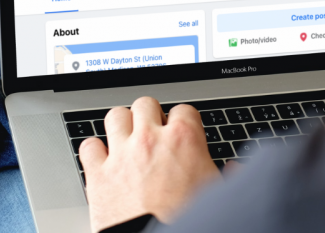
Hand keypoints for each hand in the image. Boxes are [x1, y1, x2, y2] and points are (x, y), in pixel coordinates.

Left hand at [79, 97, 219, 231]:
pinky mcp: (98, 175)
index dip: (183, 121)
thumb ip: (230, 176)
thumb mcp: (218, 195)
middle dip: (150, 116)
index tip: (181, 132)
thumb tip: (236, 170)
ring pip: (115, 116)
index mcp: (184, 140)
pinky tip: (103, 160)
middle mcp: (151, 140)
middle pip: (145, 104)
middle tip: (153, 133)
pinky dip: (94, 151)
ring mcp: (121, 155)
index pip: (183, 109)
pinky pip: (89, 146)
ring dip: (121, 126)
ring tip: (126, 139)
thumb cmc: (188, 222)